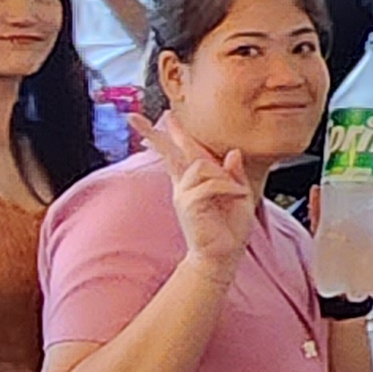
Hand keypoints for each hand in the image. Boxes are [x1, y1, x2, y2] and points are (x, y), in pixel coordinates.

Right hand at [152, 115, 261, 270]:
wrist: (224, 256)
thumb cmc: (230, 229)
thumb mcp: (240, 196)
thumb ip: (235, 174)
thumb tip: (232, 152)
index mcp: (194, 182)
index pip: (182, 153)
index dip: (174, 134)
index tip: (166, 116)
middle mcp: (184, 186)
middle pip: (168, 153)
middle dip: (153, 134)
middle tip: (132, 118)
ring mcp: (183, 194)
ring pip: (200, 167)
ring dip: (223, 176)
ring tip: (237, 191)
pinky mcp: (187, 205)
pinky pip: (208, 184)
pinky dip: (227, 187)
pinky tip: (238, 196)